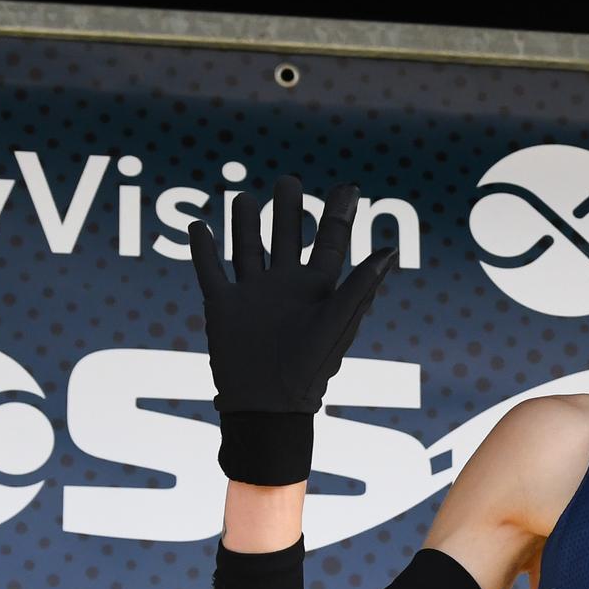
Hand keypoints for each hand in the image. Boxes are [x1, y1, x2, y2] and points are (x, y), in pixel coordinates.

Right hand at [188, 175, 396, 483]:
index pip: (330, 243)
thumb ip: (360, 286)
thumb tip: (390, 251)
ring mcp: (253, 295)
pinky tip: (198, 227)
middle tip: (288, 182)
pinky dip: (203, 249)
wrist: (266, 406)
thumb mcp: (336, 322)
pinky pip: (210, 271)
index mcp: (316, 289)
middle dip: (288, 210)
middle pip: (287, 238)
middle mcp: (285, 287)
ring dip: (245, 224)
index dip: (339, 215)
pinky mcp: (223, 306)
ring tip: (244, 199)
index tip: (348, 188)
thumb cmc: (309, 370)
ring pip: (248, 249)